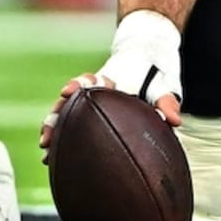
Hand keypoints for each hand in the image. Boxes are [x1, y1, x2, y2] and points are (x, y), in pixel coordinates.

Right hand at [38, 71, 181, 163]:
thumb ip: (167, 102)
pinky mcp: (91, 114)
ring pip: (66, 113)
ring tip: (45, 149)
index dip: (78, 85)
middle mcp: (95, 92)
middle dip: (56, 116)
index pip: (91, 82)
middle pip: (69, 101)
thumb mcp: (164, 86)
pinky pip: (73, 125)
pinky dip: (64, 138)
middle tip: (46, 136)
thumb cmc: (155, 75)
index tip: (67, 91)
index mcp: (111, 82)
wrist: (147, 61)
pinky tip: (56, 159)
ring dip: (54, 128)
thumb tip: (175, 121)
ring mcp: (91, 102)